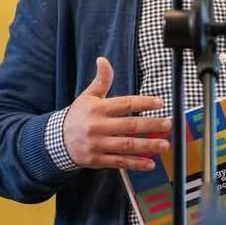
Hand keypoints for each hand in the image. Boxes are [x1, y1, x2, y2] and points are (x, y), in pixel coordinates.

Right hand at [63, 57, 170, 171]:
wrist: (57, 140)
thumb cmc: (78, 115)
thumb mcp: (88, 95)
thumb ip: (101, 80)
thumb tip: (103, 60)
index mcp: (98, 108)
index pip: (125, 104)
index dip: (144, 103)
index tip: (160, 102)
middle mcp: (98, 126)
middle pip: (130, 126)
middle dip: (152, 125)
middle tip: (168, 125)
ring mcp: (98, 145)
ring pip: (127, 146)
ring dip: (148, 146)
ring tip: (164, 145)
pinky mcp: (97, 160)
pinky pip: (119, 163)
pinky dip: (136, 164)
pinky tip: (150, 163)